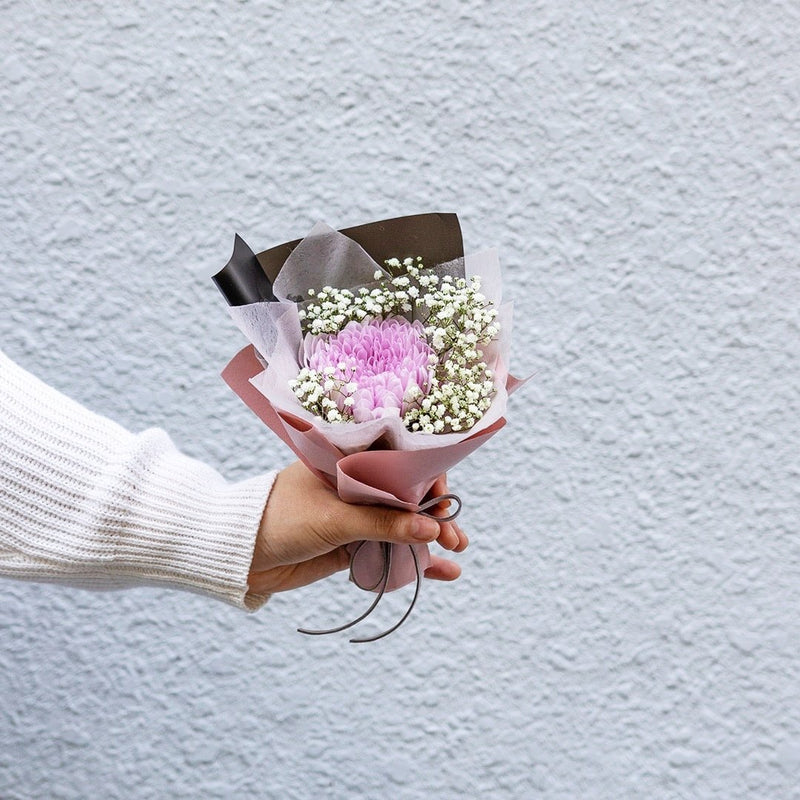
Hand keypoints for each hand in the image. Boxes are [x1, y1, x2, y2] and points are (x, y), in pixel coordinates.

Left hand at [248, 461, 467, 593]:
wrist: (239, 556)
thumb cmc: (280, 520)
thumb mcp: (333, 519)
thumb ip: (382, 524)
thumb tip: (431, 528)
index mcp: (347, 458)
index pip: (397, 459)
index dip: (426, 475)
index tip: (443, 496)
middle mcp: (356, 483)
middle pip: (406, 493)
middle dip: (434, 511)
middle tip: (454, 532)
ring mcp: (356, 514)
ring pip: (402, 522)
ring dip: (431, 536)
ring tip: (456, 549)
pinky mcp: (353, 544)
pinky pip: (390, 548)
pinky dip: (414, 559)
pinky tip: (443, 570)